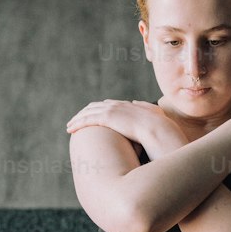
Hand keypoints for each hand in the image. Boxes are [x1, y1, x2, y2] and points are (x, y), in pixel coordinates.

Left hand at [65, 98, 186, 155]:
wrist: (160, 129)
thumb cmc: (161, 128)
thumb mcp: (154, 115)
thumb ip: (145, 107)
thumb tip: (135, 102)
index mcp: (128, 106)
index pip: (108, 105)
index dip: (98, 110)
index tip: (92, 115)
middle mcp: (118, 105)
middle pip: (95, 107)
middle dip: (84, 113)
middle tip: (76, 120)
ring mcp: (112, 110)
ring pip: (88, 112)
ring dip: (78, 118)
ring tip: (70, 126)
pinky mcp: (108, 118)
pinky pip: (88, 119)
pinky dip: (78, 123)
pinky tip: (71, 129)